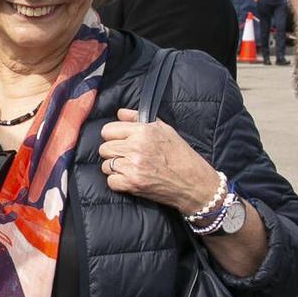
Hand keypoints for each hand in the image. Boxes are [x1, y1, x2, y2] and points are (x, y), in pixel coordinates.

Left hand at [99, 107, 221, 213]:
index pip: (108, 130)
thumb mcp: (164, 129)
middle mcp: (136, 147)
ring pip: (105, 165)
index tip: (121, 141)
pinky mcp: (132, 183)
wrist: (193, 182)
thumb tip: (119, 113)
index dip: (113, 136)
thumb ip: (138, 118)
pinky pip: (111, 181)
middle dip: (113, 152)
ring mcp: (133, 166)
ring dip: (115, 168)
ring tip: (131, 168)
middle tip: (127, 156)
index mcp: (143, 131)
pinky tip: (131, 178)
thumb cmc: (181, 155)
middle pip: (104, 148)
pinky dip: (118, 182)